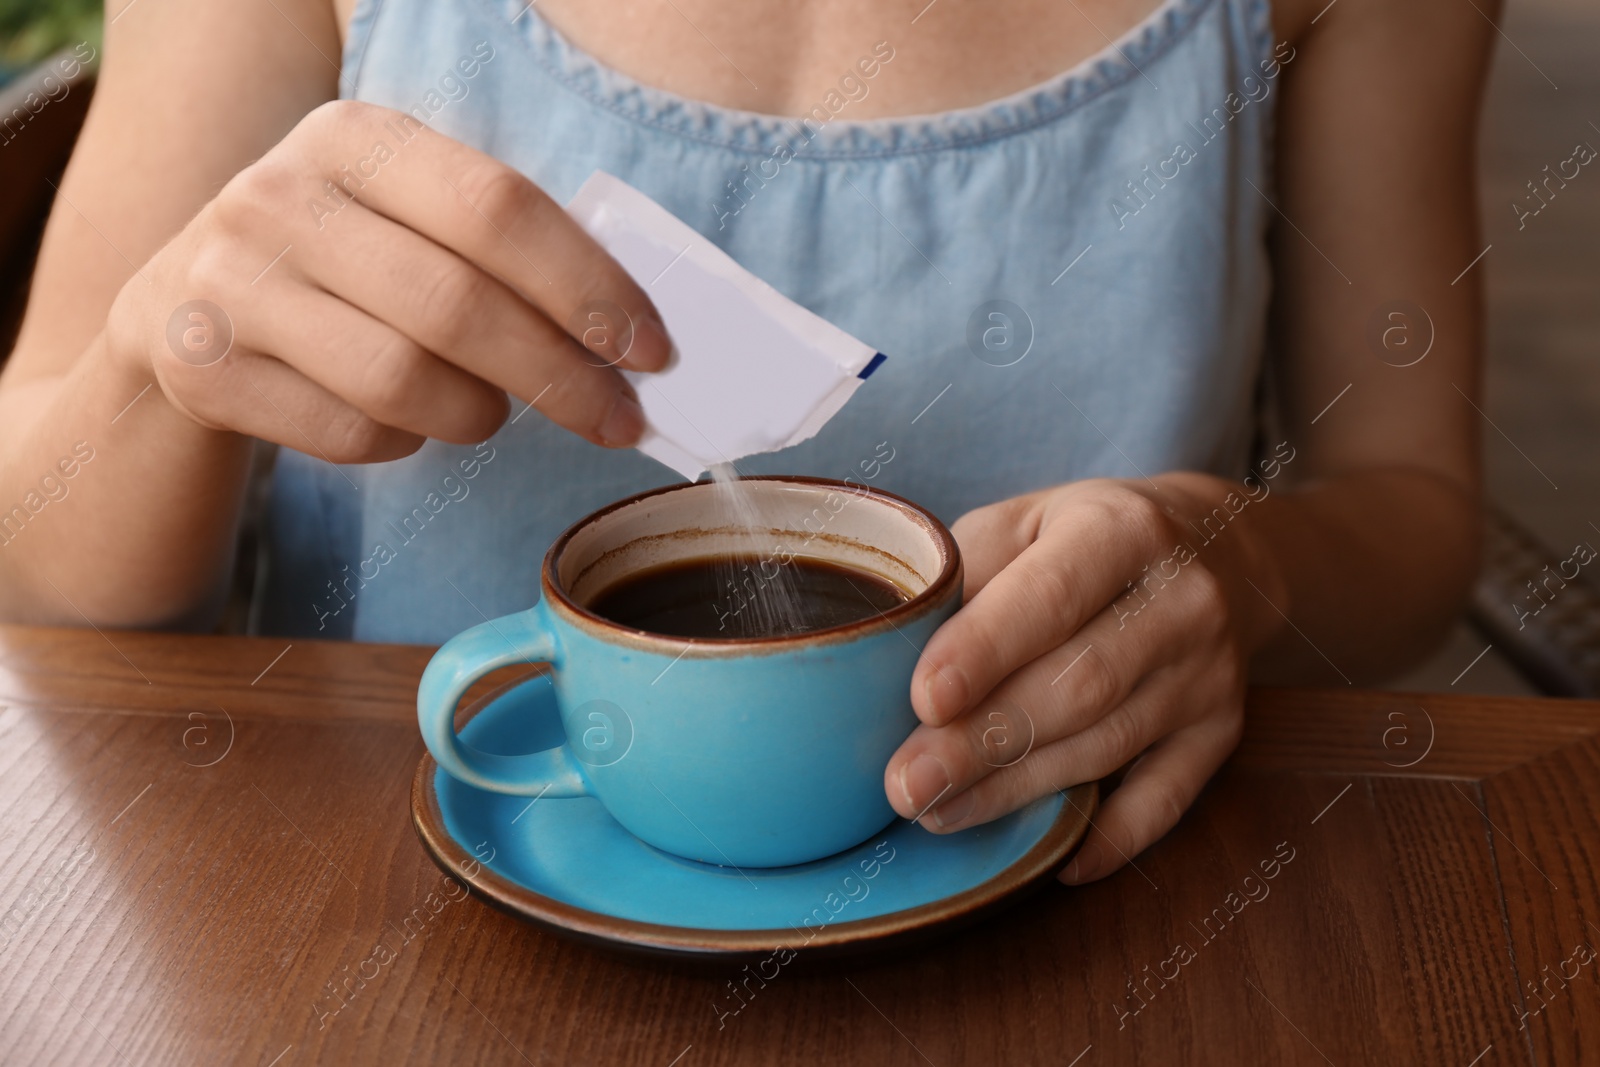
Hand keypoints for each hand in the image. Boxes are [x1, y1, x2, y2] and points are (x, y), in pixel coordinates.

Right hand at [105, 100, 670, 460]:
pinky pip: (352, 434)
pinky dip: (407, 441)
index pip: (499, 208)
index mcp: (355, 137)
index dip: (589, 287)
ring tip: (492, 410)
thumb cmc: (345, 266)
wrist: (186, 311)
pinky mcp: (204, 370)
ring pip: (403, 381)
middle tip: (618, 420)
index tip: (652, 351)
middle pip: (458, 306)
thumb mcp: (406, 219)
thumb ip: (503, 251)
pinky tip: (408, 419)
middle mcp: (279, 196)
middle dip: (562, 377)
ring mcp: (230, 283)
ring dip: (479, 415)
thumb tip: (633, 337)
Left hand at [882, 475, 1288, 882]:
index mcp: (1123, 530)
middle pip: (1079, 684)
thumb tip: (889, 658)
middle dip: (984, 740)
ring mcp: (1209, 673)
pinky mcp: (1221, 732)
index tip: (924, 700)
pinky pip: (1167, 800)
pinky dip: (1112, 838)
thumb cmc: (1081, 538)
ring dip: (1016, 790)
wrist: (1215, 548)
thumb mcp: (1021, 522)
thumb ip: (966, 576)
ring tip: (937, 811)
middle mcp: (1181, 601)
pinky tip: (1055, 860)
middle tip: (907, 784)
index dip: (986, 651)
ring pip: (1108, 746)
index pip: (1051, 596)